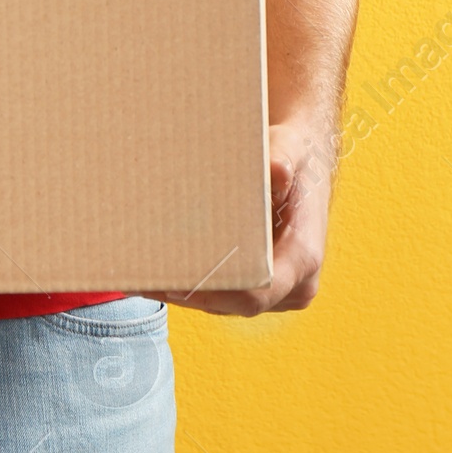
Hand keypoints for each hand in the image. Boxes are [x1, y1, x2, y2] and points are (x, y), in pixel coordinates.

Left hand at [140, 116, 333, 315]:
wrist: (306, 162)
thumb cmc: (296, 155)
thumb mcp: (291, 148)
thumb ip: (283, 159)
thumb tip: (276, 172)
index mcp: (304, 256)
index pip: (259, 292)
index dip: (216, 293)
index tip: (178, 284)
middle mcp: (297, 282)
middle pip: (237, 303)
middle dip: (191, 295)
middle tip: (147, 282)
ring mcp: (282, 289)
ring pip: (230, 304)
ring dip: (189, 295)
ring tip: (145, 280)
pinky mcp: (267, 286)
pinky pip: (231, 296)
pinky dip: (199, 287)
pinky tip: (163, 276)